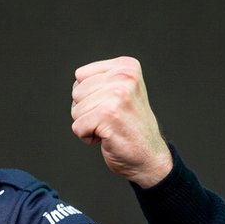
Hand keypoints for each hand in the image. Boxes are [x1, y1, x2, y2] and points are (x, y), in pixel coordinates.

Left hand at [70, 56, 171, 187]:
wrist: (149, 156)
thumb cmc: (130, 125)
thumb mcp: (122, 91)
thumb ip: (102, 80)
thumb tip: (78, 79)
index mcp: (126, 67)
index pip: (80, 76)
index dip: (89, 95)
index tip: (111, 105)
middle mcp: (124, 77)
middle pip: (76, 92)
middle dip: (86, 110)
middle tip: (111, 119)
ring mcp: (117, 95)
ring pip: (75, 110)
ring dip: (87, 124)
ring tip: (110, 127)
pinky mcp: (109, 115)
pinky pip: (77, 127)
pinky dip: (87, 137)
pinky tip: (107, 137)